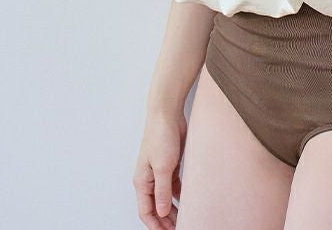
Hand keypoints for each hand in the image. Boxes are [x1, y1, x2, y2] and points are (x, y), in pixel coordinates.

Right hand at [133, 107, 187, 228]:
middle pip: (156, 207)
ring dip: (173, 208)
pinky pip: (174, 185)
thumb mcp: (163, 167)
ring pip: (165, 197)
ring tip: (186, 218)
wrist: (168, 113)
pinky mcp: (170, 164)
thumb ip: (162, 191)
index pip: (146, 211)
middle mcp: (149, 178)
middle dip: (166, 220)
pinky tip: (188, 200)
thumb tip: (160, 213)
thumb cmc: (160, 135)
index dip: (156, 225)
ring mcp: (160, 171)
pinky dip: (179, 194)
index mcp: (142, 181)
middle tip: (180, 228)